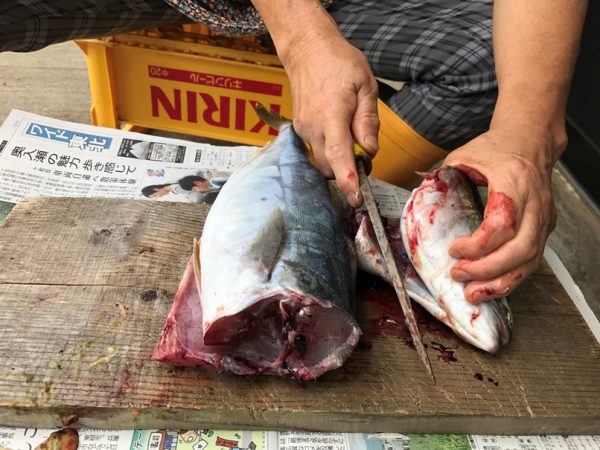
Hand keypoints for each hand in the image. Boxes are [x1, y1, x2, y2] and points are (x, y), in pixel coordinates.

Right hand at [281, 31, 379, 206]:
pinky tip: (339, 134)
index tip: (355, 197)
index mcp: (331, 114)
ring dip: (338, 162)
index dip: (347, 179)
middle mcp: (313, 126)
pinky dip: (330, 152)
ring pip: (321, 161)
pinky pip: (316, 151)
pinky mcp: (300, 130)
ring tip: (352, 139)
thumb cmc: (339, 63)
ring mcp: (303, 129)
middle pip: (329, 166)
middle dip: (347, 172)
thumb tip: (370, 150)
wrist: (307, 49)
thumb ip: (368, 120)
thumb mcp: (365, 86)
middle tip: (365, 158)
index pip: (338, 154)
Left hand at [444, 121, 560, 302]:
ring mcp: (543, 219)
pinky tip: (490, 287)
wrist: (531, 142)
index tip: (454, 249)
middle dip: (487, 270)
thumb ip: (443, 175)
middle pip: (520, 249)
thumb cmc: (498, 148)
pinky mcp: (544, 229)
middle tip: (459, 275)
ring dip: (500, 283)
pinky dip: (511, 279)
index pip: (502, 223)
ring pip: (530, 261)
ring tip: (474, 294)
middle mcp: (535, 204)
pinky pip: (531, 261)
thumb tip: (419, 192)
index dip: (478, 244)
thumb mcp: (465, 154)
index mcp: (513, 183)